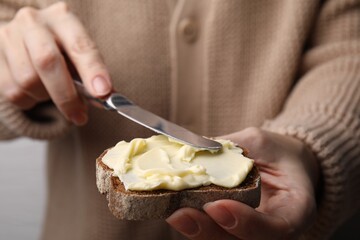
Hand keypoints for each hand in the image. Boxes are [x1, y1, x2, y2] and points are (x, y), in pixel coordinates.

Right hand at [0, 2, 111, 124]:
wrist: (27, 42)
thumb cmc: (61, 51)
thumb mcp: (80, 55)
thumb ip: (91, 74)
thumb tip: (105, 97)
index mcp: (62, 18)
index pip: (79, 45)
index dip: (92, 70)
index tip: (103, 92)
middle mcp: (33, 22)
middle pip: (47, 61)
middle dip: (66, 95)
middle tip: (79, 116)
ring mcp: (9, 36)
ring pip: (28, 80)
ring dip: (46, 97)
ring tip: (54, 93)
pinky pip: (13, 92)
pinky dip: (30, 101)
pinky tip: (37, 92)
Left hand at [167, 127, 319, 239]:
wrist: (281, 164)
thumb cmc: (276, 151)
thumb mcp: (260, 141)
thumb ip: (234, 148)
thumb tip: (195, 149)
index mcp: (295, 210)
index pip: (277, 228)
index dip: (247, 223)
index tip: (217, 206)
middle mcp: (274, 230)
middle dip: (209, 230)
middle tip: (181, 214)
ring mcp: (252, 232)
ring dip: (196, 230)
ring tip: (172, 213)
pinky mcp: (232, 228)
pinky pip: (213, 230)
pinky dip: (193, 223)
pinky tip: (173, 209)